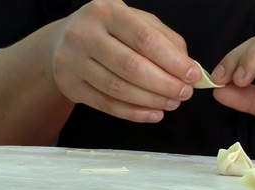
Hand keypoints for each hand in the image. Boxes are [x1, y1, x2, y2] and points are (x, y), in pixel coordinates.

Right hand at [50, 0, 199, 122]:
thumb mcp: (136, 22)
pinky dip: (133, 113)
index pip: (145, 39)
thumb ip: (164, 39)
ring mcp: (73, 61)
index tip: (193, 75)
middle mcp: (85, 33)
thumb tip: (188, 67)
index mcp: (107, 11)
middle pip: (131, 66)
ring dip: (151, 100)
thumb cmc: (108, 32)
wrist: (62, 42)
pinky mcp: (70, 85)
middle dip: (164, 84)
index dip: (172, 61)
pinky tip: (152, 114)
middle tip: (184, 94)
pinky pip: (106, 104)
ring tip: (171, 103)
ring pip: (118, 88)